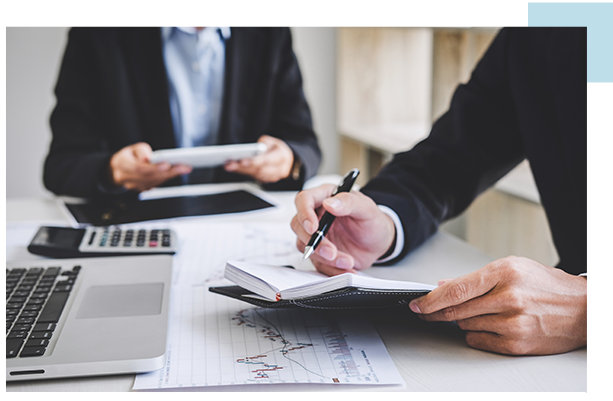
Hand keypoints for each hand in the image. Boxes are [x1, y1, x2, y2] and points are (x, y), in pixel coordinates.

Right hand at [109, 142, 191, 191]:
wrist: (119, 169)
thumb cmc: (128, 156)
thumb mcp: (132, 148)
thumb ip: (141, 150)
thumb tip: (148, 157)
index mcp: (122, 164)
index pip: (139, 168)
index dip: (153, 168)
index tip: (166, 164)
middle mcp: (127, 177)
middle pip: (150, 177)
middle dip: (168, 172)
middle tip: (183, 167)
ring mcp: (134, 185)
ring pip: (155, 182)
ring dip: (171, 175)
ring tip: (184, 168)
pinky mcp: (142, 188)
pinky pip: (156, 184)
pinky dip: (167, 178)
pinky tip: (177, 172)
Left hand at [224, 135, 293, 182]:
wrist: (287, 159)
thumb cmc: (277, 149)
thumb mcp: (271, 141)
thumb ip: (262, 145)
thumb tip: (249, 151)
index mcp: (282, 156)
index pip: (267, 160)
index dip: (254, 162)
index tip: (242, 161)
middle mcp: (279, 169)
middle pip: (258, 170)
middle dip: (243, 167)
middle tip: (229, 164)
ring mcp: (273, 176)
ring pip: (255, 175)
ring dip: (241, 171)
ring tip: (229, 166)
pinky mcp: (266, 180)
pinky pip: (254, 178)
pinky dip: (244, 173)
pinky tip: (234, 169)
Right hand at [291, 184, 395, 275]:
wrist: (380, 242)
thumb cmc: (372, 221)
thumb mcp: (367, 208)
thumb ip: (349, 202)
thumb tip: (329, 203)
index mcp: (325, 197)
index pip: (304, 199)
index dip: (304, 213)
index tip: (313, 228)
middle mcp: (317, 216)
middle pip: (298, 226)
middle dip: (314, 242)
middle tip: (331, 251)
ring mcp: (317, 236)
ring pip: (306, 247)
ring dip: (325, 258)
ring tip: (347, 261)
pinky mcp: (320, 253)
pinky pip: (318, 263)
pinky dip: (331, 269)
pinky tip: (346, 268)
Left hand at [409, 256, 586, 354]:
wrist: (582, 308)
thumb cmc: (545, 285)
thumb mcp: (511, 268)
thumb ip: (474, 278)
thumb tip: (442, 285)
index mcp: (504, 272)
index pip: (457, 289)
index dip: (431, 299)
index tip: (417, 304)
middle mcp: (508, 297)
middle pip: (456, 310)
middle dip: (436, 313)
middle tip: (426, 313)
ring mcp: (513, 322)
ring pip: (465, 326)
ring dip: (462, 321)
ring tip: (481, 313)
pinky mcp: (517, 343)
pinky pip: (479, 341)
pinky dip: (476, 335)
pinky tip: (488, 326)